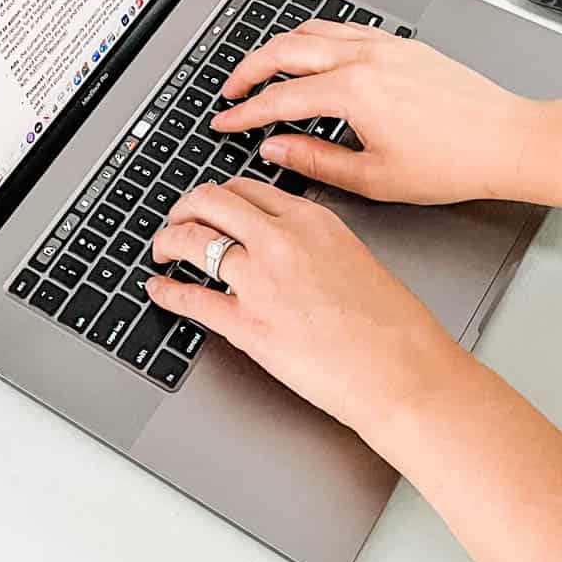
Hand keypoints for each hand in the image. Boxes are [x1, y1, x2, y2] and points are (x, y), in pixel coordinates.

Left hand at [147, 178, 460, 437]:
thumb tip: (278, 245)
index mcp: (311, 220)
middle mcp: (281, 241)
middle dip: (185, 207)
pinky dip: (166, 292)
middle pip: (210, 201)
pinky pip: (190, 299)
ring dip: (167, 242)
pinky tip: (158, 289)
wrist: (402, 373)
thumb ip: (312, 242)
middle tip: (177, 219)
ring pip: (192, 241)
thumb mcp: (354, 256)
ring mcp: (260, 281)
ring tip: (162, 249)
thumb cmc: (392, 326)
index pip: (246, 188)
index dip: (219, 194)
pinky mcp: (247, 326)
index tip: (210, 203)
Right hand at [209, 21, 541, 204]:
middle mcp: (366, 57)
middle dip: (251, 68)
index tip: (225, 120)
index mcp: (355, 90)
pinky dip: (316, 38)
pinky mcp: (402, 44)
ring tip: (264, 68)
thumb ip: (316, 160)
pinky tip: (314, 55)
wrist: (507, 140)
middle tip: (232, 89)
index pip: (281, 97)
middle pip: (287, 49)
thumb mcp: (375, 178)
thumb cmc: (454, 162)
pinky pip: (345, 29)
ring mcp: (385, 45)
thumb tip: (277, 148)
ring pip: (314, 30)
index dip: (245, 111)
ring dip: (281, 46)